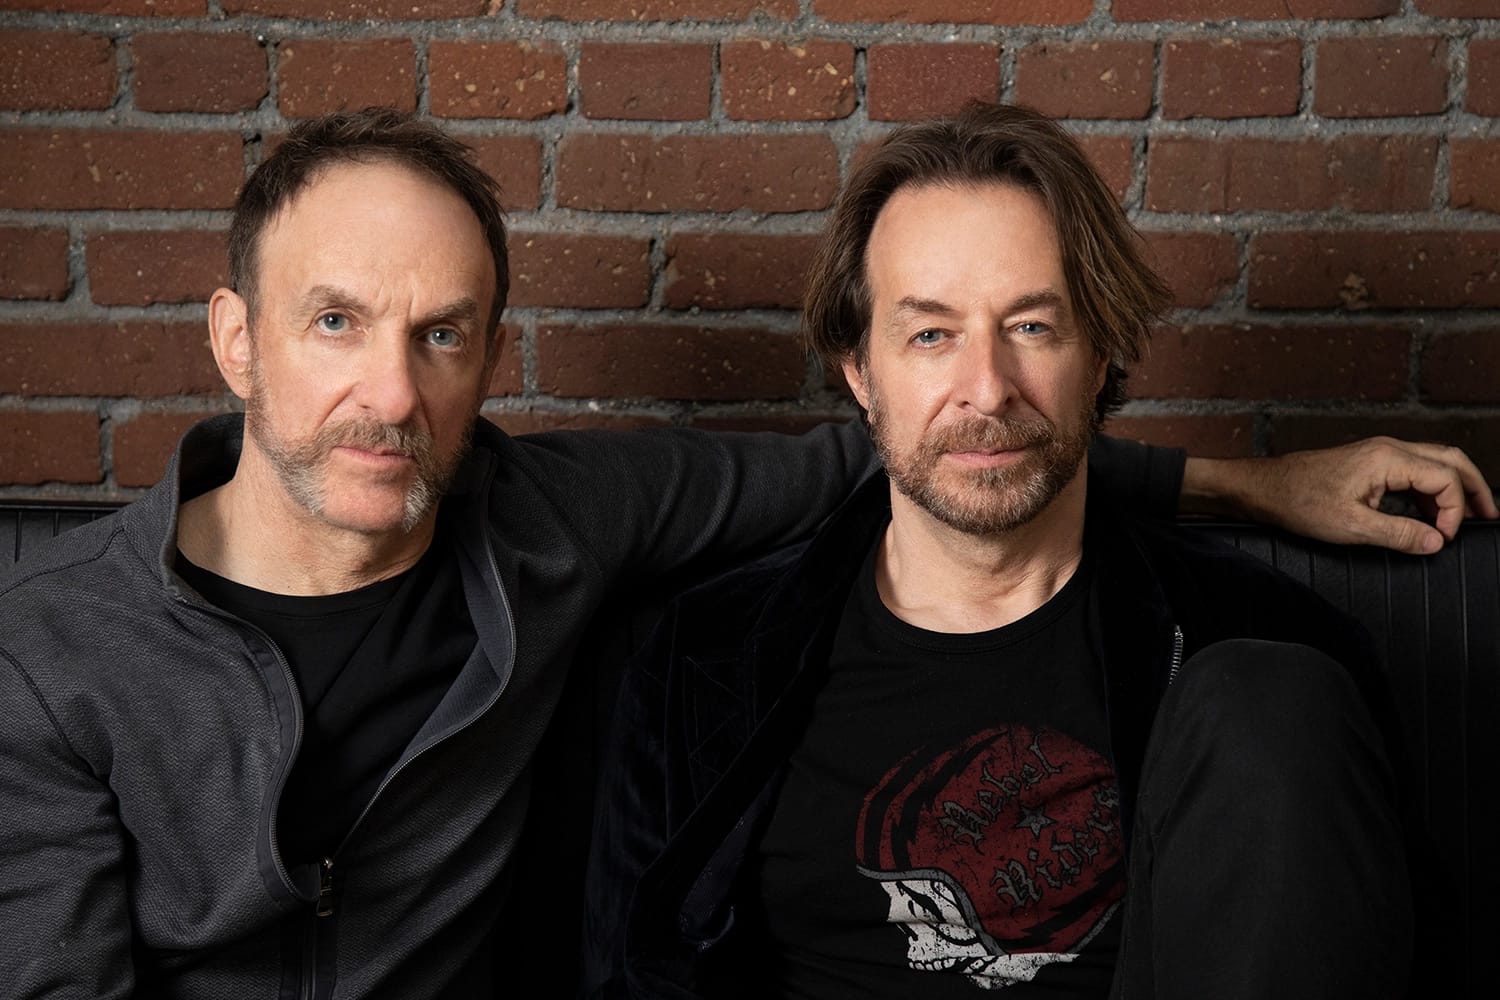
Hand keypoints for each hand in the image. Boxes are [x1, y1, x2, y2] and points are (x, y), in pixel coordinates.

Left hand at [1181, 437, 1498, 554]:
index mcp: (1389, 458)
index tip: (1443, 539)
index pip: (1445, 478)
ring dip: (1453, 491)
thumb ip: (1398, 534)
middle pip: (1451, 461)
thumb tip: (1435, 542)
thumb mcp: (1350, 525)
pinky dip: (1430, 492)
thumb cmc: (1298, 502)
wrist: (1264, 488)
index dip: (1454, 511)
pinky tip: (1430, 517)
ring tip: (1464, 520)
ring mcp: (1380, 454)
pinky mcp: (1371, 464)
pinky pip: (1414, 472)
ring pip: (1434, 464)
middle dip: (1473, 489)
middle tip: (1488, 516)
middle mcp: (1389, 449)